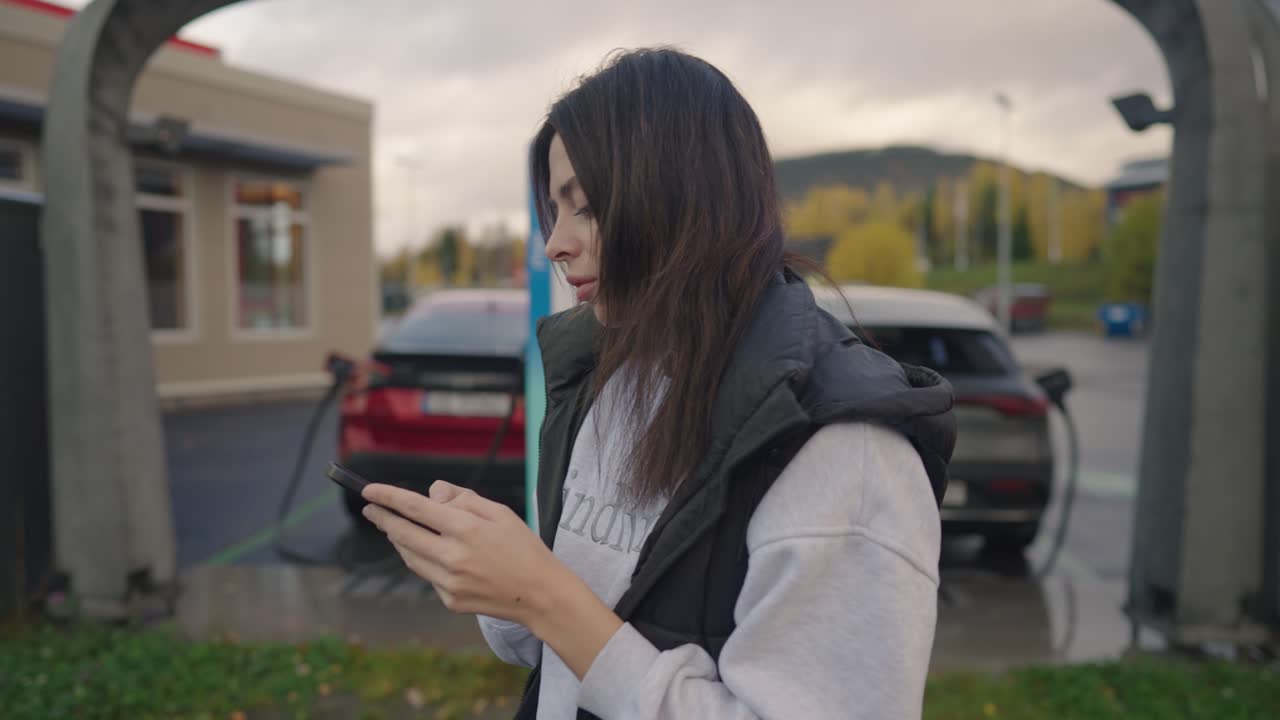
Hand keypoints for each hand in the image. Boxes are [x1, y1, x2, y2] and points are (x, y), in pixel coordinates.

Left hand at [360, 480, 561, 624]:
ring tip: (395, 527)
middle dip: (383, 519)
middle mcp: (453, 557)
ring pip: (410, 556)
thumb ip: (464, 499)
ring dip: (399, 540)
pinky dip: (423, 560)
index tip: (369, 491)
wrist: (540, 594)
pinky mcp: (450, 600)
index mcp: (466, 529)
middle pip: (403, 534)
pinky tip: (432, 553)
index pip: (416, 507)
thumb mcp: (500, 512)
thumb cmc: (523, 547)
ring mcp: (449, 582)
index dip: (388, 497)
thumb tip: (433, 492)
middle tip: (371, 509)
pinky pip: (427, 575)